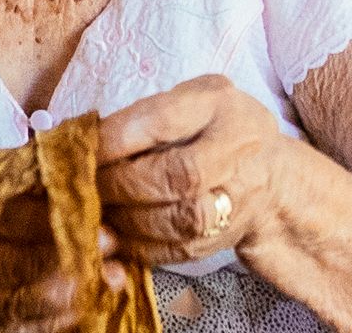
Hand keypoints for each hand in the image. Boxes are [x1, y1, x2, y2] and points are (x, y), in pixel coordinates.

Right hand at [0, 164, 128, 332]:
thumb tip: (48, 161)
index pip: (1, 211)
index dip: (48, 214)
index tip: (89, 208)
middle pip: (14, 264)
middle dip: (69, 257)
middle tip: (111, 245)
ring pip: (19, 303)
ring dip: (70, 293)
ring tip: (110, 278)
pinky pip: (13, 328)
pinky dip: (51, 322)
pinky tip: (84, 308)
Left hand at [96, 74, 292, 266]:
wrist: (270, 174)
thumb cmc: (212, 128)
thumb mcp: (188, 101)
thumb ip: (144, 117)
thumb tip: (82, 146)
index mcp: (219, 104)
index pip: (163, 121)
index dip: (116, 140)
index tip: (82, 150)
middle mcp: (237, 149)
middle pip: (178, 175)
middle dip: (121, 185)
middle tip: (86, 187)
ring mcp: (239, 196)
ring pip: (181, 219)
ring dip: (128, 221)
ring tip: (96, 213)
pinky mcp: (228, 236)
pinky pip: (180, 250)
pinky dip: (140, 248)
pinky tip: (115, 240)